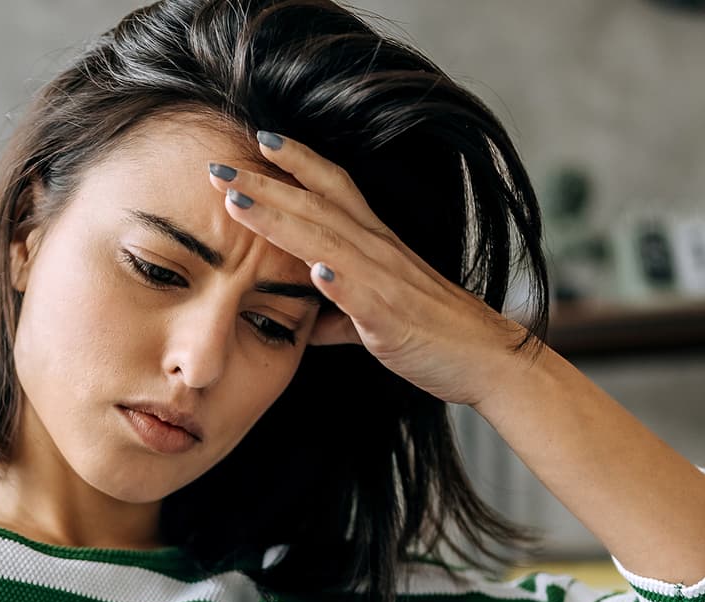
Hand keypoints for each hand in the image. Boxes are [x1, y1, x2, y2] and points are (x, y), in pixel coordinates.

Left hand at [207, 130, 536, 406]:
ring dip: (283, 220)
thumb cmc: (432, 334)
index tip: (257, 139)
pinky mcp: (394, 319)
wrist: (487, 360)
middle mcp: (379, 252)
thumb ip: (337, 313)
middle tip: (217, 165)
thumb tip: (305, 321)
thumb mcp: (374, 317)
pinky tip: (314, 271)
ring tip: (241, 203)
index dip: (297, 160)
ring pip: (329, 242)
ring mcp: (386, 283)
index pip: (333, 188)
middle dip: (266, 183)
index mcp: (374, 245)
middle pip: (316, 206)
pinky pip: (364, 297)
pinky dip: (339, 283)